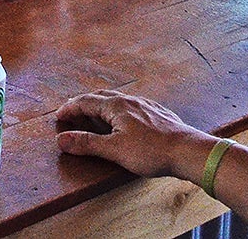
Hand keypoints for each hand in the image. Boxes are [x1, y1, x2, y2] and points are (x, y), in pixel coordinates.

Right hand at [55, 91, 215, 180]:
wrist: (188, 151)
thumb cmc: (152, 151)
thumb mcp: (114, 150)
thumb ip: (87, 143)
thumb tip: (61, 139)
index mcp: (116, 106)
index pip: (86, 101)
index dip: (70, 108)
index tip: (59, 116)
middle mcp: (129, 101)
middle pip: (100, 96)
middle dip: (84, 104)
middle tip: (73, 114)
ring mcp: (145, 106)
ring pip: (117, 100)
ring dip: (102, 106)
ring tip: (96, 116)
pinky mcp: (157, 113)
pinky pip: (132, 106)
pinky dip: (119, 111)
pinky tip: (125, 120)